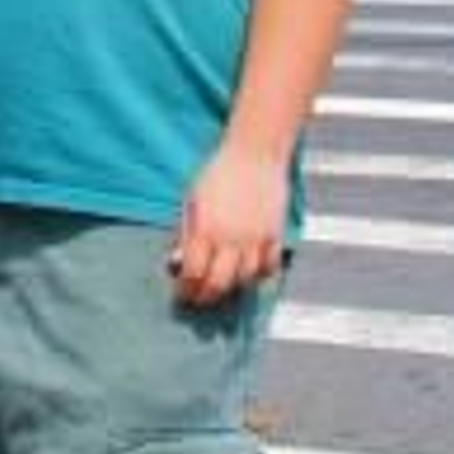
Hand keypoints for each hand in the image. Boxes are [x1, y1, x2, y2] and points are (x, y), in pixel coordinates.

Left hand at [170, 144, 288, 307]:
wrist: (254, 154)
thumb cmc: (217, 174)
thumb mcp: (192, 201)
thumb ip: (186, 233)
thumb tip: (177, 261)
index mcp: (206, 228)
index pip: (194, 272)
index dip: (186, 288)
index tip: (181, 293)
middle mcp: (232, 237)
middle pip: (219, 282)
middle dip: (206, 296)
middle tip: (199, 300)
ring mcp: (257, 237)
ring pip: (246, 279)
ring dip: (232, 287)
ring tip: (222, 287)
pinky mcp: (276, 234)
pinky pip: (270, 265)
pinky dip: (260, 274)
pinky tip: (249, 274)